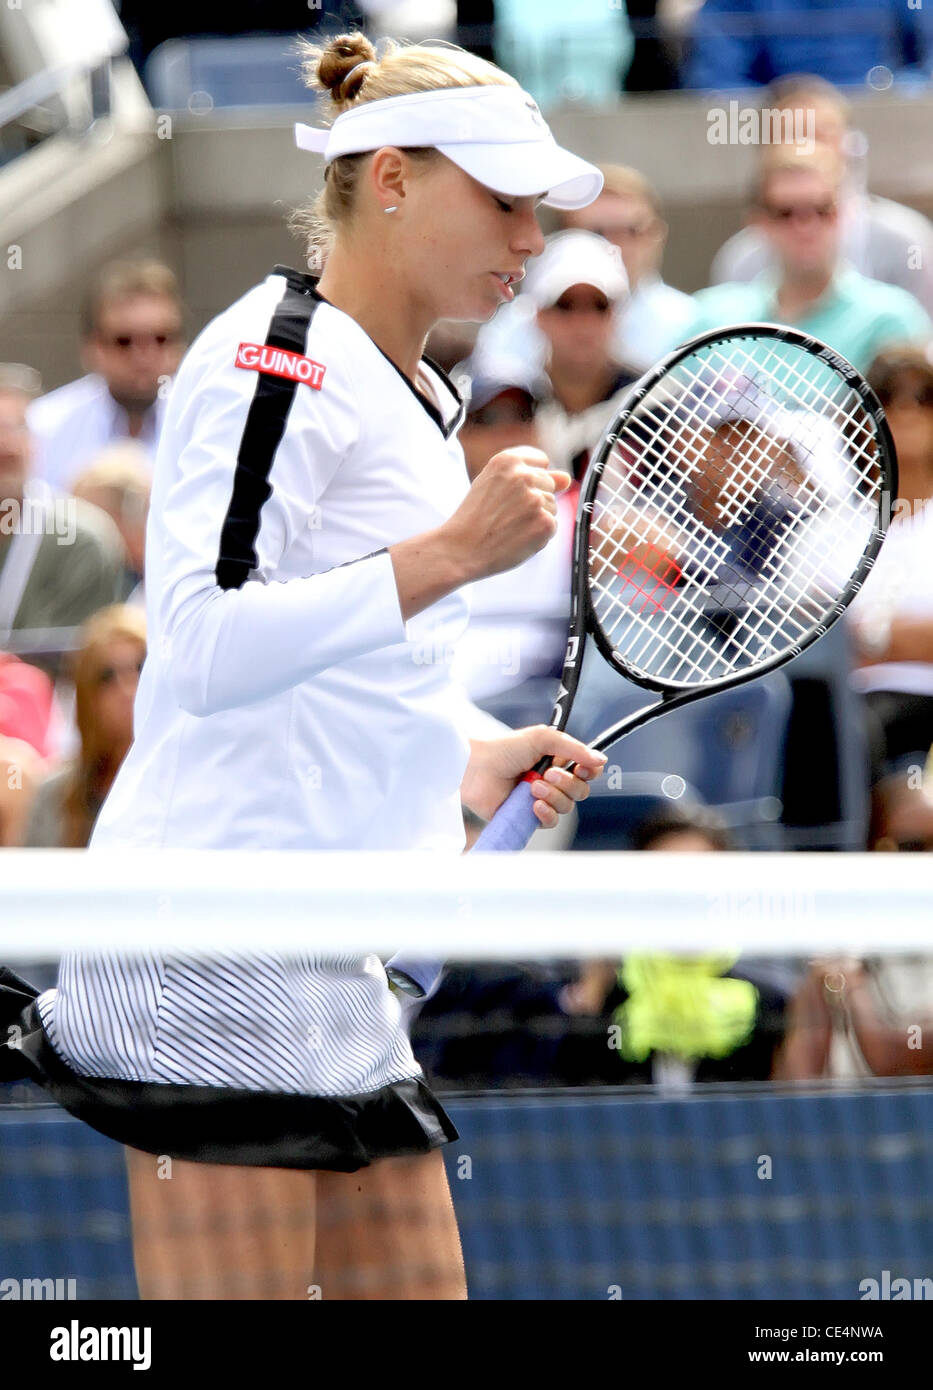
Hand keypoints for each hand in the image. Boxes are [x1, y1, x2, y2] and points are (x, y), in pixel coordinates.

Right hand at [442, 448, 570, 582]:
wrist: (461, 549)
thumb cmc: (475, 518)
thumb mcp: (495, 486)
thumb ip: (532, 476)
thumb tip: (567, 479)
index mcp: (508, 460)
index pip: (541, 461)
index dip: (529, 480)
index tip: (511, 494)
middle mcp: (524, 476)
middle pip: (549, 485)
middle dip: (533, 500)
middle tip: (504, 514)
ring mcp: (536, 499)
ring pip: (552, 507)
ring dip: (536, 518)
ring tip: (508, 527)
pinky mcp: (545, 522)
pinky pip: (552, 526)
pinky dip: (538, 536)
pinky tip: (517, 538)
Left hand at [461, 724, 606, 826]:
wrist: (476, 768)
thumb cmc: (504, 749)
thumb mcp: (542, 739)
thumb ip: (573, 748)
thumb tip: (601, 759)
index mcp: (557, 760)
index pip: (587, 770)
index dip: (589, 771)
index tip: (582, 768)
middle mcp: (552, 780)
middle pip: (581, 791)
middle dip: (567, 783)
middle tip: (547, 773)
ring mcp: (541, 799)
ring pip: (567, 807)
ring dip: (554, 796)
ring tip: (532, 787)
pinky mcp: (528, 816)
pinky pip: (550, 821)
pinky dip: (546, 813)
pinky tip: (533, 805)